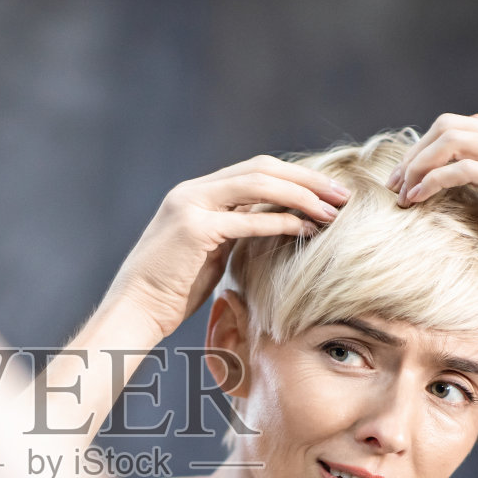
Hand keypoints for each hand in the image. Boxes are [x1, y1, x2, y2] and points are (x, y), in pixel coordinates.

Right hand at [109, 156, 350, 338]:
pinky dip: (282, 221)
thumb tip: (271, 228)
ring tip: (333, 210)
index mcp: (195, 193)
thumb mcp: (208, 254)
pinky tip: (308, 229)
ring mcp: (191, 205)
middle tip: (343, 194)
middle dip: (307, 179)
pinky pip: (249, 218)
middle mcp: (192, 191)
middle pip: (261, 167)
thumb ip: (234, 234)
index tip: (327, 192)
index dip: (295, 177)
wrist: (134, 310)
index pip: (254, 170)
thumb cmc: (171, 292)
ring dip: (302, 195)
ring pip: (258, 184)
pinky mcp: (193, 228)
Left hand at [386, 113, 477, 297]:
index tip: (400, 179)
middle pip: (448, 127)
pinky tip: (419, 199)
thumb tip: (457, 166)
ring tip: (402, 195)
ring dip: (418, 167)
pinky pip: (465, 170)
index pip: (455, 125)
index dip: (420, 148)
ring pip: (453, 142)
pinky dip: (434, 181)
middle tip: (393, 186)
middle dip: (413, 155)